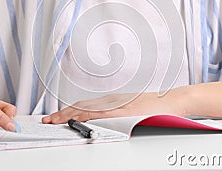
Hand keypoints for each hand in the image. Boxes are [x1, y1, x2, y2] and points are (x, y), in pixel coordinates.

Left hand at [42, 90, 188, 123]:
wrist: (173, 101)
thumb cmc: (156, 105)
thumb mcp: (133, 108)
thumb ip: (118, 113)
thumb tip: (104, 120)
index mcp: (112, 102)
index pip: (84, 106)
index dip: (68, 111)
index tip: (56, 116)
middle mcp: (112, 102)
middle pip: (81, 107)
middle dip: (62, 114)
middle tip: (48, 120)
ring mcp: (117, 106)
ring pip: (87, 110)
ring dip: (69, 115)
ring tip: (55, 121)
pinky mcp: (124, 112)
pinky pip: (101, 114)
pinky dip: (87, 117)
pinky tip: (77, 120)